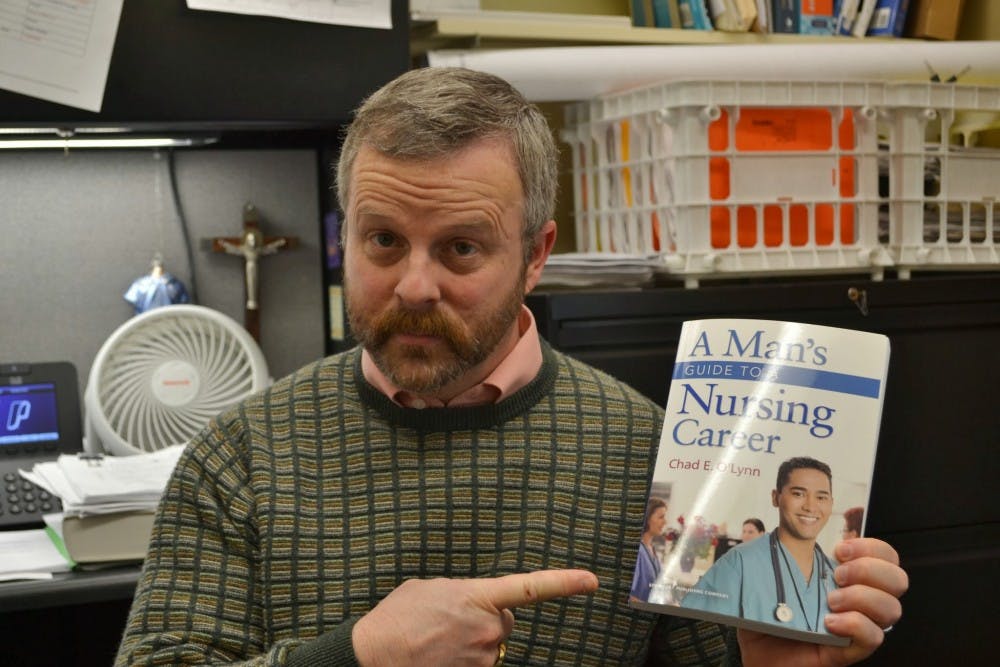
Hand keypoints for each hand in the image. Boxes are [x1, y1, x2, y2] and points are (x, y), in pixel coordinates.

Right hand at [352, 569, 598, 665]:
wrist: (373, 654)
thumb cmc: (397, 616)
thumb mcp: (432, 588)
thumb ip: (463, 592)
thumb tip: (473, 603)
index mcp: (478, 596)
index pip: (532, 587)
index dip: (565, 583)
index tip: (592, 581)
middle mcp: (488, 628)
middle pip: (505, 622)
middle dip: (486, 621)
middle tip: (450, 622)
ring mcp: (482, 657)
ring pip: (491, 647)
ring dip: (471, 643)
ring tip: (437, 641)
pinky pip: (479, 664)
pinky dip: (463, 659)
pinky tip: (438, 656)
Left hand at [738, 537, 907, 666]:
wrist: (752, 652)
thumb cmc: (762, 613)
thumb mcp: (765, 573)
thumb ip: (778, 549)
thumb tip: (781, 526)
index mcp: (843, 577)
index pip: (884, 557)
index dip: (872, 548)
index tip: (840, 549)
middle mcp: (857, 601)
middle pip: (898, 580)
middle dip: (871, 569)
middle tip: (839, 575)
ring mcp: (855, 628)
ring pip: (891, 609)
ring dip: (862, 597)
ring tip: (831, 601)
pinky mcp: (848, 652)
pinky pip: (873, 638)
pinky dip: (854, 625)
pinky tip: (829, 622)